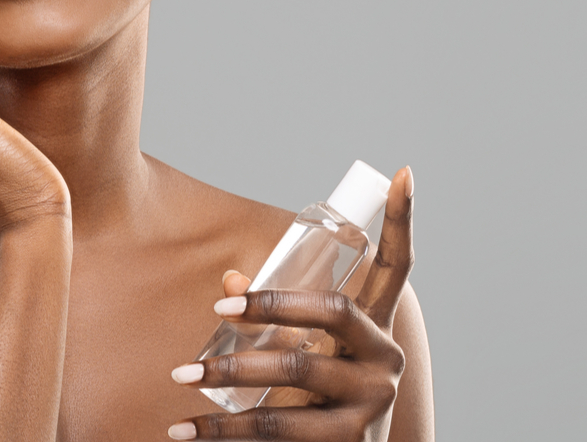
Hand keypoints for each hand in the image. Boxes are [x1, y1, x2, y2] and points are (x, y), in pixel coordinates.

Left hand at [168, 167, 415, 440]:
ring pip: (294, 371)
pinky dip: (223, 430)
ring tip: (183, 376)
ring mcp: (370, 402)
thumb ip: (276, 316)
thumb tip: (229, 279)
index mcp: (375, 327)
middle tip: (218, 309)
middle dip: (272, 305)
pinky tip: (184, 431)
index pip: (397, 268)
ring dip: (231, 373)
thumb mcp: (306, 353)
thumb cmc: (318, 399)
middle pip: (331, 312)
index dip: (402, 221)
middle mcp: (384, 358)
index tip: (403, 170)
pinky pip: (276, 428)